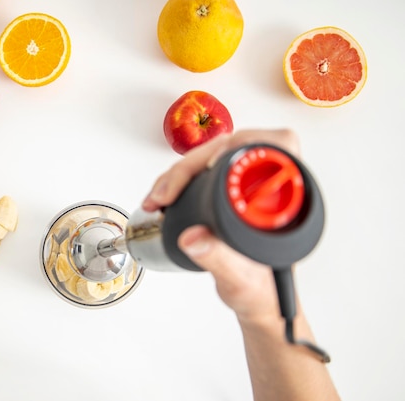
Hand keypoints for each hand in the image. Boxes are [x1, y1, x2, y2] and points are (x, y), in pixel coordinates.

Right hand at [141, 129, 300, 323]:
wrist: (257, 301)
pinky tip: (163, 195)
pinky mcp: (230, 194)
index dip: (243, 145)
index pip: (277, 145)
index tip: (213, 163)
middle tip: (167, 190)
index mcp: (287, 202)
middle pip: (232, 147)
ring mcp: (248, 189)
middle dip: (192, 163)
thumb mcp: (240, 280)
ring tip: (158, 196)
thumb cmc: (260, 291)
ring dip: (181, 171)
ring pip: (213, 156)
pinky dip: (179, 180)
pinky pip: (203, 171)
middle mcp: (271, 188)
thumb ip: (219, 260)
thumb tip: (193, 238)